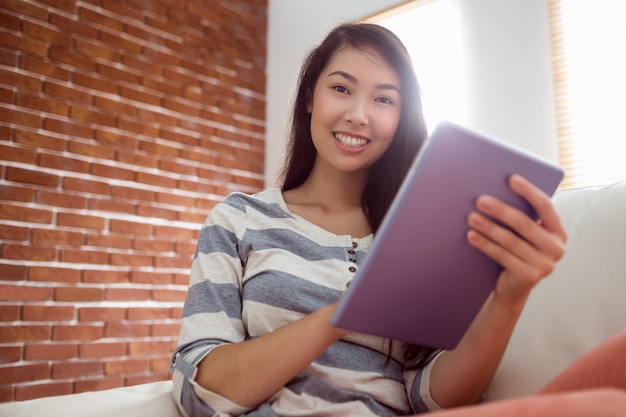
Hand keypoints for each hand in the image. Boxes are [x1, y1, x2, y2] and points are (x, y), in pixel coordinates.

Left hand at [466, 174, 567, 303]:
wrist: (512, 287)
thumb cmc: (515, 252)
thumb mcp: (522, 234)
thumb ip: (520, 216)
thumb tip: (494, 191)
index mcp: (558, 231)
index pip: (545, 206)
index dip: (529, 191)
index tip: (511, 178)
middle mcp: (556, 248)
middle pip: (524, 223)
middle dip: (500, 210)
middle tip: (480, 200)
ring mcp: (545, 264)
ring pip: (511, 240)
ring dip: (489, 227)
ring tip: (471, 217)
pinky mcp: (530, 277)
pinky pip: (503, 256)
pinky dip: (485, 244)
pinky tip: (472, 236)